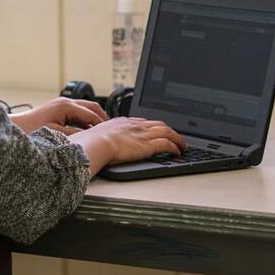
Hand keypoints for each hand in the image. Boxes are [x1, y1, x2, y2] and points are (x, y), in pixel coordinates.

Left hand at [10, 97, 106, 135]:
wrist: (17, 127)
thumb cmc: (32, 130)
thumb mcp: (57, 135)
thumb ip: (75, 135)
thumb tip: (89, 136)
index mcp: (66, 106)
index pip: (91, 114)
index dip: (102, 125)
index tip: (111, 133)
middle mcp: (66, 102)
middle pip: (92, 107)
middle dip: (102, 118)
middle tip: (112, 130)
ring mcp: (62, 104)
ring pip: (86, 109)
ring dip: (94, 119)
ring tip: (102, 131)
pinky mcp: (59, 108)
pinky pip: (78, 112)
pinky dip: (85, 120)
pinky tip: (88, 131)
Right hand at [67, 117, 185, 177]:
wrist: (97, 143)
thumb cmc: (93, 141)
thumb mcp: (97, 134)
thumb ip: (101, 136)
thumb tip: (96, 140)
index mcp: (124, 122)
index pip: (143, 121)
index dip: (152, 126)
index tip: (156, 130)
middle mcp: (136, 126)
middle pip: (159, 124)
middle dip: (169, 130)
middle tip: (174, 136)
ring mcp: (143, 134)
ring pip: (167, 132)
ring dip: (177, 138)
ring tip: (182, 145)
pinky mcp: (148, 145)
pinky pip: (167, 144)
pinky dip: (175, 147)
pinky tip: (177, 152)